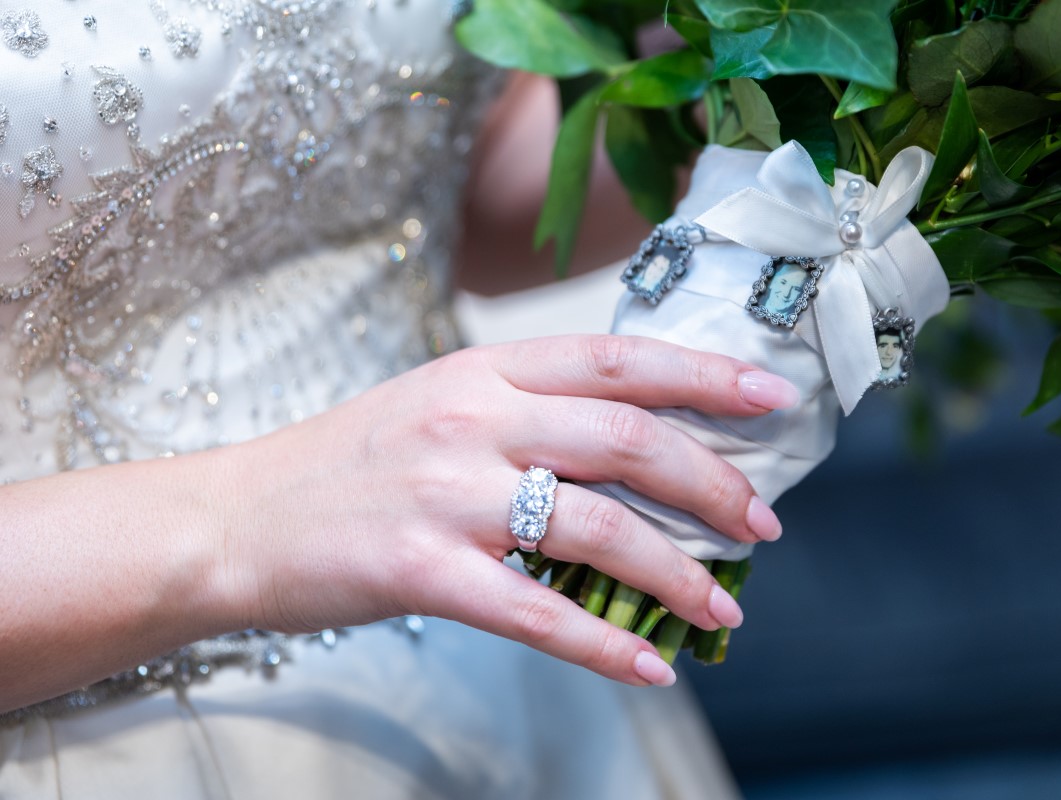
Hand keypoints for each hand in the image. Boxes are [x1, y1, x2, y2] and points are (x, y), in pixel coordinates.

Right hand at [223, 335, 793, 686]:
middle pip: (628, 440)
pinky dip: (605, 642)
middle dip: (714, 483)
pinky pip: (538, 612)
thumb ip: (529, 412)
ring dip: (676, 572)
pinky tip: (650, 663)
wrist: (235, 519)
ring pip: (597, 527)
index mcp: (485, 371)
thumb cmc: (349, 463)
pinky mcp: (421, 571)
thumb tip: (637, 445)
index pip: (618, 359)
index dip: (705, 375)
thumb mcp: (439, 405)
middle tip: (764, 523)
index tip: (773, 398)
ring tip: (723, 606)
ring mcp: (447, 495)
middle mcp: (473, 421)